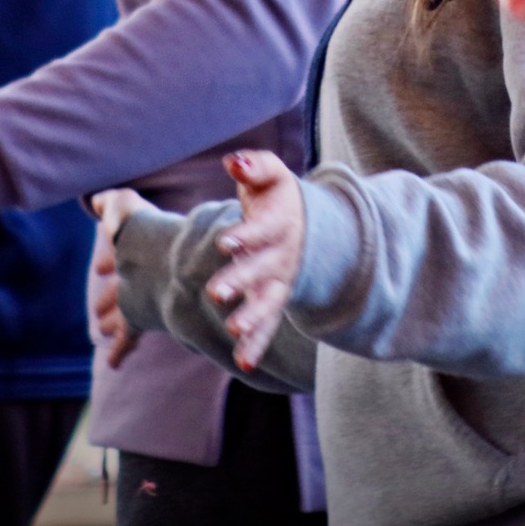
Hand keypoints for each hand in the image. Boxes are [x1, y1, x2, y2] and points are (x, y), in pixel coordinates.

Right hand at [88, 188, 154, 368]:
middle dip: (110, 296)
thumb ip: (114, 205)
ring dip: (114, 320)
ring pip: (125, 313)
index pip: (122, 254)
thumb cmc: (154, 231)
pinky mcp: (141, 319)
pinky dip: (120, 348)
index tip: (102, 268)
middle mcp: (143, 275)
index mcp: (141, 250)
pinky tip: (113, 363)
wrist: (182, 266)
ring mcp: (142, 298)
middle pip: (123, 288)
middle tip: (98, 310)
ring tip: (102, 329)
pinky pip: (129, 336)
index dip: (110, 260)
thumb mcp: (127, 209)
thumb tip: (97, 200)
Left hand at [205, 150, 304, 372]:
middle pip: (261, 270)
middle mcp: (280, 257)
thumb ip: (253, 166)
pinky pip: (268, 326)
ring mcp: (278, 282)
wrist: (309, 226)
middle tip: (215, 292)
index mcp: (279, 224)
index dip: (244, 235)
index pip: (261, 231)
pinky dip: (257, 345)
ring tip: (233, 329)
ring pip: (268, 303)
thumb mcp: (270, 175)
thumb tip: (233, 162)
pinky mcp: (272, 301)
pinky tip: (242, 363)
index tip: (224, 242)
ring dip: (252, 318)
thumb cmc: (278, 198)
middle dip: (240, 280)